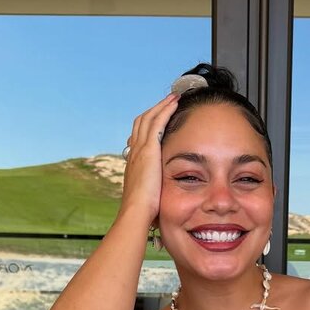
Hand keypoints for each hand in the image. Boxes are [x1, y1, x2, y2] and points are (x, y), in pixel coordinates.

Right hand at [120, 93, 180, 225]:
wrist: (136, 211)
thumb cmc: (143, 211)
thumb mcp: (147, 197)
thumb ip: (153, 191)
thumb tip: (158, 199)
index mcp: (134, 163)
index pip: (139, 138)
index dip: (148, 126)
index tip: (159, 119)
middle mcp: (134, 152)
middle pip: (141, 123)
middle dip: (154, 111)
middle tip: (167, 102)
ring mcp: (141, 149)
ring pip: (149, 118)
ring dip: (161, 106)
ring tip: (173, 97)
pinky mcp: (149, 149)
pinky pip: (157, 122)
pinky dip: (165, 110)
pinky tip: (175, 103)